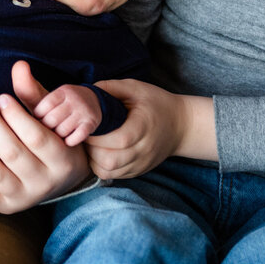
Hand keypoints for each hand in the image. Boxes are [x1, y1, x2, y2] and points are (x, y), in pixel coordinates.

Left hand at [0, 61, 91, 213]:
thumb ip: (33, 94)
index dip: (16, 116)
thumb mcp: (49, 117)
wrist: (57, 179)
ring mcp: (22, 198)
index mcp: (61, 160)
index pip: (37, 138)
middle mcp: (43, 183)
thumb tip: (19, 65)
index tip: (0, 96)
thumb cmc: (51, 139)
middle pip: (13, 153)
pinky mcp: (3, 206)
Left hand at [33, 84, 101, 146]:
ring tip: (56, 135)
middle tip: (46, 130)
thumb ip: (31, 93)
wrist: (94, 103)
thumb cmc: (64, 104)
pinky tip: (67, 140)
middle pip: (51, 119)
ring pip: (62, 130)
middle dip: (45, 128)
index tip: (38, 120)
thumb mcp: (52, 97)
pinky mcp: (91, 123)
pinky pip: (76, 137)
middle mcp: (74, 99)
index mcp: (62, 91)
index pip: (43, 106)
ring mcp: (84, 111)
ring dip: (57, 136)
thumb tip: (15, 80)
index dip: (37, 117)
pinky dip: (69, 141)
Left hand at [85, 79, 215, 179]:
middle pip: (110, 160)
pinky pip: (112, 175)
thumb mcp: (136, 88)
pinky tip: (100, 152)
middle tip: (86, 136)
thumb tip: (84, 91)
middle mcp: (143, 149)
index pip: (118, 139)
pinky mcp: (137, 171)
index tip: (88, 126)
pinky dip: (101, 166)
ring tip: (92, 144)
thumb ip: (110, 88)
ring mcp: (141, 163)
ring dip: (94, 159)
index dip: (98, 136)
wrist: (181, 125)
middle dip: (92, 149)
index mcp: (143, 127)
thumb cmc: (156, 103)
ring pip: (109, 171)